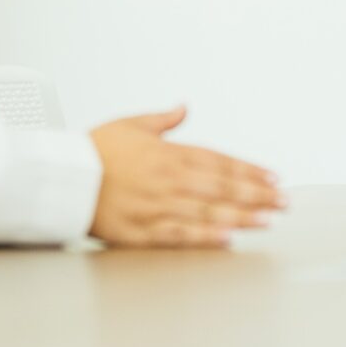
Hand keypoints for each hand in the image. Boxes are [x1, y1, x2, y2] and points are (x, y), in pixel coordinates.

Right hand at [89, 106, 282, 248]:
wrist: (61, 176)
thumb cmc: (94, 150)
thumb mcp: (129, 124)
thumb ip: (162, 121)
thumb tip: (183, 108)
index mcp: (168, 153)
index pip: (219, 161)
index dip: (250, 170)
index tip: (274, 178)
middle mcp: (167, 179)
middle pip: (221, 187)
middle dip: (256, 194)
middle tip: (284, 202)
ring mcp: (156, 206)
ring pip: (207, 211)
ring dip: (241, 215)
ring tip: (267, 220)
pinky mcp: (141, 231)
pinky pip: (179, 235)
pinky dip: (205, 236)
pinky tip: (227, 238)